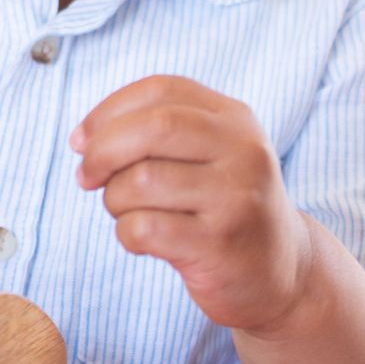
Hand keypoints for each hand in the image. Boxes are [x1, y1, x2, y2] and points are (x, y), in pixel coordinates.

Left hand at [69, 75, 311, 334]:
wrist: (283, 272)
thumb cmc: (222, 205)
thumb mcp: (207, 154)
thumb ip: (155, 132)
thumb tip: (84, 139)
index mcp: (235, 118)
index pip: (161, 90)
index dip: (108, 110)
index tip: (81, 140)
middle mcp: (243, 151)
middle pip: (151, 127)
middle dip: (102, 151)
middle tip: (87, 176)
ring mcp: (235, 198)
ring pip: (140, 181)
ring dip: (113, 199)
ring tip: (126, 212)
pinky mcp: (220, 245)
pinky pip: (144, 228)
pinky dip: (126, 234)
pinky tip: (143, 240)